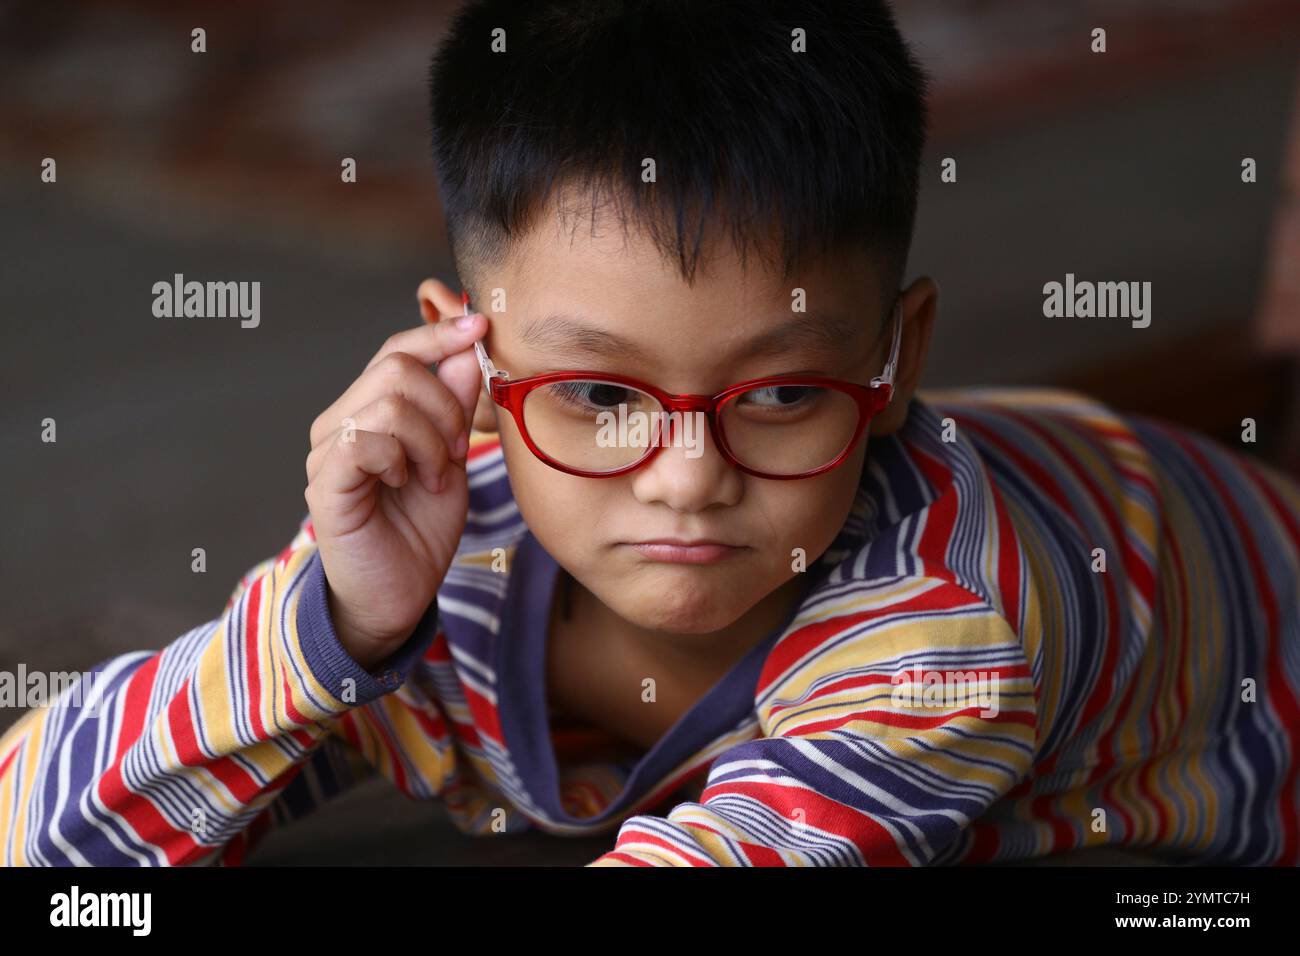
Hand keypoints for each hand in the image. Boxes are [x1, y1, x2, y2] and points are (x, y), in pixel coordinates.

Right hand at [304, 294, 486, 671]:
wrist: (398, 596)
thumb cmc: (420, 530)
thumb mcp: (452, 459)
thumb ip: (457, 405)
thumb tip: (469, 345)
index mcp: (370, 410)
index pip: (397, 351)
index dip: (439, 334)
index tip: (481, 327)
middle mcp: (341, 421)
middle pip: (397, 367)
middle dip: (446, 406)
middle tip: (456, 452)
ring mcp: (328, 451)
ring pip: (388, 402)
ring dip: (430, 439)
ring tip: (435, 476)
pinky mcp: (325, 483)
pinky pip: (364, 439)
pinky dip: (401, 457)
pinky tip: (407, 483)